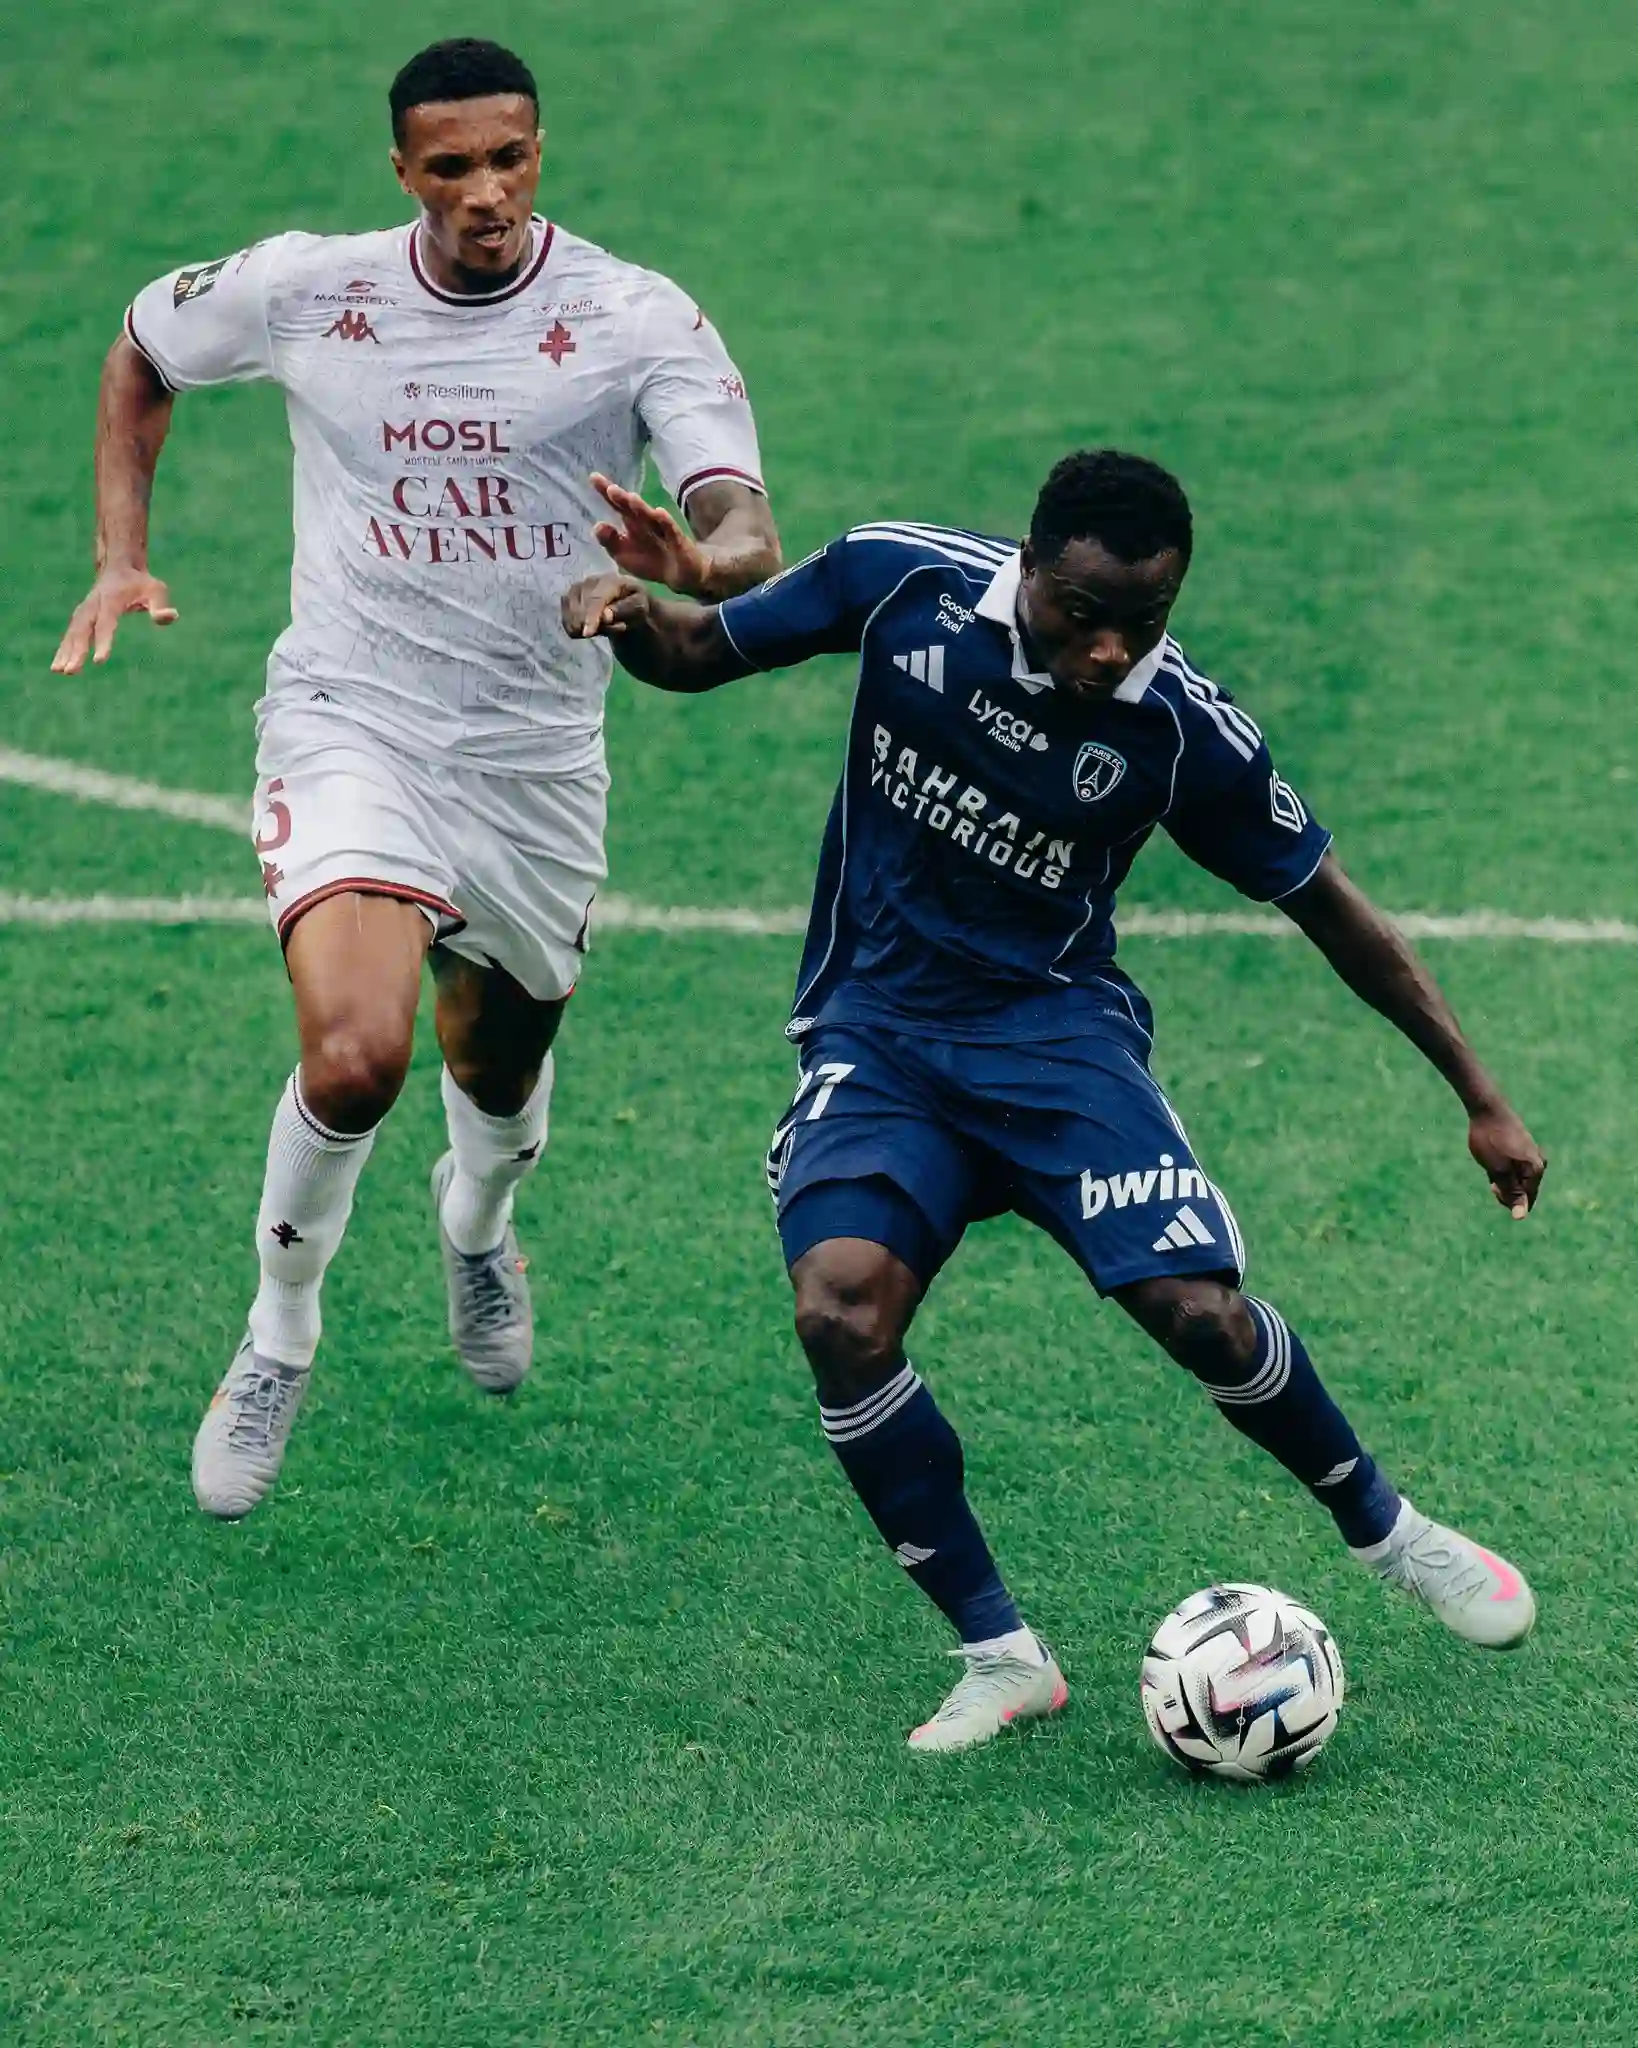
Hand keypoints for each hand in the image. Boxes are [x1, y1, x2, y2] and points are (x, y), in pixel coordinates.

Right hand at [52, 566, 177, 672]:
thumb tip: (171, 617)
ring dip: (65, 652)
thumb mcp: (156, 589)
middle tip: (71, 671)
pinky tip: (58, 666)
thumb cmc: (140, 582)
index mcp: (110, 600)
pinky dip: (64, 649)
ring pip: (72, 632)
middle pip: (82, 629)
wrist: (119, 566)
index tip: (98, 661)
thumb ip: (160, 605)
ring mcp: (84, 610)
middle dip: (77, 651)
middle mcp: (92, 605)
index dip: (102, 641)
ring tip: (59, 671)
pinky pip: (70, 634)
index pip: (105, 623)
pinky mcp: (81, 616)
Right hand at [561, 573, 651, 639]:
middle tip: (618, 627)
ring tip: (606, 627)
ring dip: (586, 629)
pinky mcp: (567, 599)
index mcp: (610, 580)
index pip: (596, 599)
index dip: (590, 617)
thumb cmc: (636, 605)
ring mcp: (576, 590)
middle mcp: (589, 581)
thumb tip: (605, 616)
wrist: (627, 602)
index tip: (587, 634)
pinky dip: (577, 630)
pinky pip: (566, 622)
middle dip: (596, 626)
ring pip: (571, 617)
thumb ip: (624, 610)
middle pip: (581, 610)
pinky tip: (592, 627)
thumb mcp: (640, 607)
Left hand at [590, 473, 708, 594]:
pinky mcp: (677, 540)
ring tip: (631, 498)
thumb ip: (609, 541)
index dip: (606, 491)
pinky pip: (671, 530)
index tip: (593, 477)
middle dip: (622, 498)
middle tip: (611, 489)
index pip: (617, 504)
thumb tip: (598, 525)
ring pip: (650, 516)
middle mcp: (645, 521)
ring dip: (641, 507)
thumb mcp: (623, 555)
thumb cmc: (650, 562)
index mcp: (631, 522)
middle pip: (632, 507)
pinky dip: (665, 521)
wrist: (680, 575)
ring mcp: (662, 529)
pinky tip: (659, 513)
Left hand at [1467, 1101, 1546, 1218]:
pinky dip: (1501, 1168)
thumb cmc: (1490, 1140)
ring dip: (1502, 1179)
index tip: (1493, 1187)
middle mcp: (1539, 1163)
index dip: (1506, 1200)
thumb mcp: (1497, 1170)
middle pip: (1523, 1191)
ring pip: (1516, 1179)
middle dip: (1505, 1190)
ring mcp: (1532, 1155)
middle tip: (1491, 1178)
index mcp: (1537, 1170)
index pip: (1526, 1201)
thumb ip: (1511, 1193)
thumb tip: (1521, 1216)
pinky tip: (1492, 1156)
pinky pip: (1513, 1168)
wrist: (1487, 1108)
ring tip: (1491, 1164)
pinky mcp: (1522, 1149)